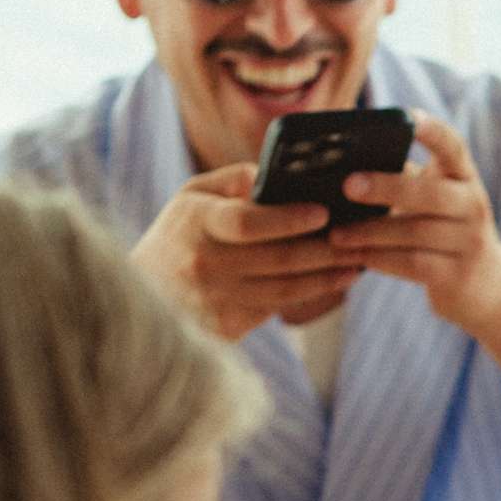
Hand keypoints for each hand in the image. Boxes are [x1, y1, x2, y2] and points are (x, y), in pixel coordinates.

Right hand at [131, 167, 357, 341]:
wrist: (140, 296)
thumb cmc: (177, 236)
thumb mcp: (191, 198)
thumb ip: (233, 182)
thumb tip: (274, 174)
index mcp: (196, 223)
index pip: (247, 223)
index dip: (287, 220)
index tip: (322, 213)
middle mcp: (207, 263)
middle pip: (278, 259)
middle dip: (325, 250)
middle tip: (360, 238)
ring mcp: (218, 299)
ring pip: (286, 289)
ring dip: (327, 276)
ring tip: (357, 261)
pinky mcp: (229, 326)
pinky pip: (279, 307)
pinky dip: (311, 293)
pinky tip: (335, 280)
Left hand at [327, 111, 500, 332]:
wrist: (486, 285)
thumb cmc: (443, 231)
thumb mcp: (433, 200)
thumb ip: (403, 179)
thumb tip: (342, 166)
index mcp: (464, 178)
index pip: (453, 147)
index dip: (433, 131)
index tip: (409, 116)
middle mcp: (473, 206)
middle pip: (430, 194)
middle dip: (386, 188)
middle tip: (347, 185)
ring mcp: (469, 243)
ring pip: (415, 233)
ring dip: (371, 232)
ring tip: (336, 234)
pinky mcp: (458, 277)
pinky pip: (413, 264)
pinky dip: (380, 259)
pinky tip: (356, 257)